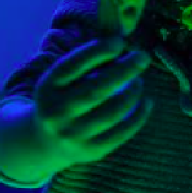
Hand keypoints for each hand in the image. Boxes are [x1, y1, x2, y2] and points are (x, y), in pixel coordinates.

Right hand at [32, 38, 152, 165]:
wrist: (46, 141)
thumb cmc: (64, 97)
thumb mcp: (62, 79)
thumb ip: (86, 62)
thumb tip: (122, 43)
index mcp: (47, 88)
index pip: (72, 66)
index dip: (97, 51)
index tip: (119, 41)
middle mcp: (56, 112)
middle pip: (96, 90)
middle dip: (123, 71)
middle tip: (142, 57)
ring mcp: (73, 135)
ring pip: (112, 112)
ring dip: (132, 93)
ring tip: (139, 81)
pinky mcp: (91, 151)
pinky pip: (122, 132)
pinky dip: (139, 115)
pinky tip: (145, 102)